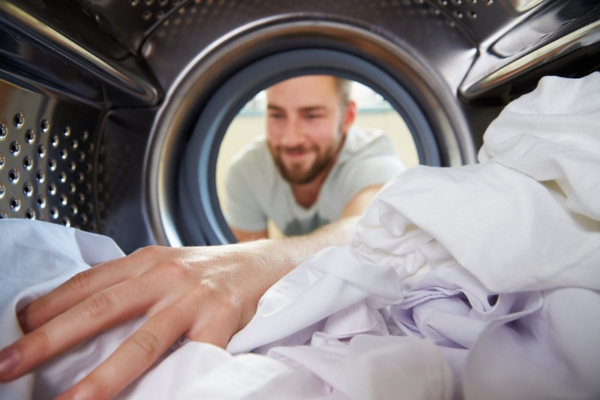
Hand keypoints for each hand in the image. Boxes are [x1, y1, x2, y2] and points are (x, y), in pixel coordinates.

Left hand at [0, 242, 284, 399]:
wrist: (272, 262)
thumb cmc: (215, 270)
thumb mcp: (169, 265)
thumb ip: (132, 284)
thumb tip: (82, 316)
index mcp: (147, 260)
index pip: (87, 282)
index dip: (46, 308)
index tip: (13, 331)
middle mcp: (167, 274)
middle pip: (100, 308)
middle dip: (49, 340)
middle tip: (8, 366)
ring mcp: (196, 297)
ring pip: (142, 341)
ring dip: (102, 377)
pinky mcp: (224, 319)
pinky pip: (194, 360)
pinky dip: (174, 383)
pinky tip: (157, 398)